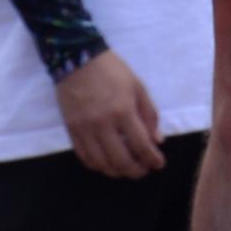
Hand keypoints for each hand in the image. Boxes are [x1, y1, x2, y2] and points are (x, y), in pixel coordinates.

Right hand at [54, 50, 166, 177]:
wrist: (77, 58)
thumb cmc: (112, 70)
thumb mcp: (138, 86)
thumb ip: (149, 114)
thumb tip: (157, 141)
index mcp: (123, 111)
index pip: (141, 146)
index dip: (153, 160)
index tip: (158, 164)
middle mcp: (103, 124)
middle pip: (121, 161)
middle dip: (137, 171)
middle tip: (143, 169)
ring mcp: (85, 129)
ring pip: (102, 164)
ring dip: (117, 172)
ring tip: (125, 168)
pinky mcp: (71, 130)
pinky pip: (84, 157)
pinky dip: (97, 165)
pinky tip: (106, 162)